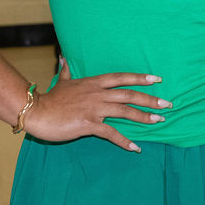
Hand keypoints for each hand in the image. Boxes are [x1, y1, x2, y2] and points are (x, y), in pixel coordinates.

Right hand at [22, 59, 169, 151]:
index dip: (140, 78)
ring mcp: (94, 108)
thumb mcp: (62, 81)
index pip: (122, 78)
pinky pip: (110, 133)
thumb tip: (64, 57)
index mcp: (94, 83)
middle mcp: (97, 93)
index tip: (157, 80)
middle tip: (167, 104)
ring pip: (124, 111)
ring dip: (144, 117)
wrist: (36, 112)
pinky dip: (124, 141)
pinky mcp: (88, 124)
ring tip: (159, 120)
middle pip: (129, 94)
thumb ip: (67, 70)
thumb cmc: (50, 98)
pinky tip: (135, 147)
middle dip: (150, 99)